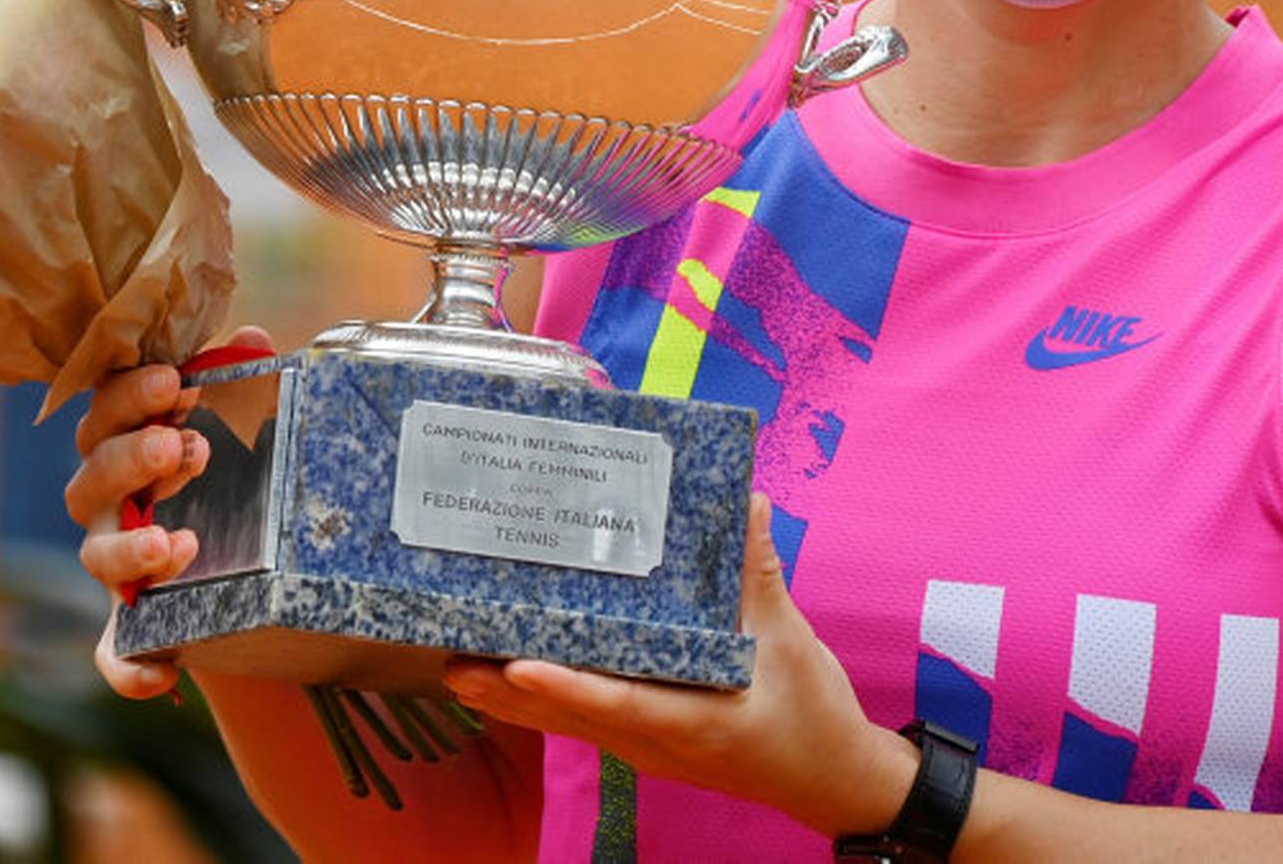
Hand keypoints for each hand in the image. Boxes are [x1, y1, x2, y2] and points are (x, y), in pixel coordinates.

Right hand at [68, 325, 271, 697]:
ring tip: (177, 544)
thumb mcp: (237, 427)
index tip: (174, 382)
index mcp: (124, 444)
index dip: (132, 395)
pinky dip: (129, 667)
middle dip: (134, 459)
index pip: (107, 411)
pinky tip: (160, 675)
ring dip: (131, 550)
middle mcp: (107, 504)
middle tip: (184, 448)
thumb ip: (237, 383)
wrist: (246, 568)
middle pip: (94, 476)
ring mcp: (114, 568)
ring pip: (97, 559)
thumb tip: (250, 338)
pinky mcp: (129, 629)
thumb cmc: (227, 474)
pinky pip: (114, 654)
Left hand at [437, 494, 916, 837]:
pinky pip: (585, 717)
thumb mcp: (791, 642)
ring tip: (457, 664)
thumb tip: (746, 501)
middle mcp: (657, 740)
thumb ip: (759, 572)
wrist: (832, 780)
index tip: (516, 665)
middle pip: (569, 714)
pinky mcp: (648, 739)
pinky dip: (545, 696)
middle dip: (507, 688)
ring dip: (512, 696)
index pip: (616, 702)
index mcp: (693, 720)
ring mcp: (648, 745)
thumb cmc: (812, 718)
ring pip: (567, 720)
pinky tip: (512, 672)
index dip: (564, 685)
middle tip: (451, 656)